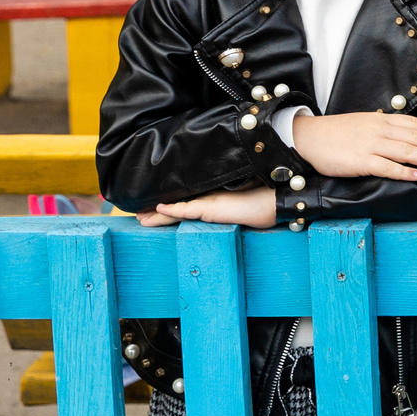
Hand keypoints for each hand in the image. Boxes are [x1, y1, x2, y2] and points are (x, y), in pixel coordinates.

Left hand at [137, 188, 276, 228]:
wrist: (277, 199)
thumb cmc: (267, 203)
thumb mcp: (247, 206)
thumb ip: (234, 206)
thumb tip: (232, 208)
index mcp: (217, 198)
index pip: (189, 203)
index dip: (172, 205)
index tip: (157, 207)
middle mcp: (210, 197)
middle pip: (179, 204)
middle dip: (158, 211)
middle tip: (139, 214)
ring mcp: (210, 201)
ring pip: (177, 208)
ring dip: (158, 214)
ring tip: (140, 217)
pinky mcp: (211, 207)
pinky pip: (186, 210)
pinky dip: (172, 210)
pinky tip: (159, 209)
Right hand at [290, 112, 416, 181]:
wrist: (309, 137)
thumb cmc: (338, 133)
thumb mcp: (365, 124)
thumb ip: (385, 129)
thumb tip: (406, 135)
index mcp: (382, 121)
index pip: (415, 124)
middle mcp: (380, 131)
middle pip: (415, 137)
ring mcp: (370, 146)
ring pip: (406, 151)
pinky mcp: (360, 162)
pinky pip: (386, 167)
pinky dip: (403, 171)